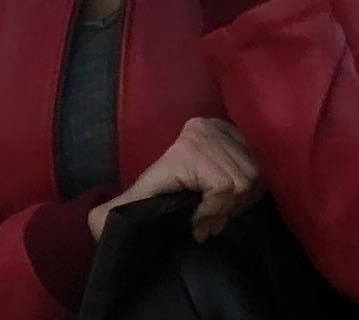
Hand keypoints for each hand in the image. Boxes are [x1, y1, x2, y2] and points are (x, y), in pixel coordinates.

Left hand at [90, 114, 261, 244]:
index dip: (212, 214)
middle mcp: (209, 128)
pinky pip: (263, 169)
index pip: (222, 185)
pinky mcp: (244, 135)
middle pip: (241, 182)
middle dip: (226, 211)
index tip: (198, 229)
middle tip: (209, 223)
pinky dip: (251, 191)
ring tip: (219, 212)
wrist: (165, 177)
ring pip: (254, 177)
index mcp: (188, 143)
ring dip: (240, 203)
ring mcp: (228, 128)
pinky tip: (233, 200)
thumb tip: (94, 222)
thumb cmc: (153, 193)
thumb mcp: (139, 201)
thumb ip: (118, 211)